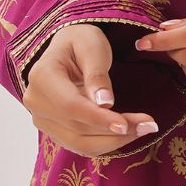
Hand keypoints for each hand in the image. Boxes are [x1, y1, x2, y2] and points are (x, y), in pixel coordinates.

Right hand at [23, 23, 159, 156]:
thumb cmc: (82, 41)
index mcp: (42, 76)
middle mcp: (36, 102)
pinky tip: (128, 133)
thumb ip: (97, 74)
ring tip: (144, 128)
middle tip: (149, 125)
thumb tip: (105, 104)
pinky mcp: (54, 129)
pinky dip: (106, 143)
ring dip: (113, 141)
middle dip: (114, 131)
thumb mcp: (92, 47)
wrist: (70, 47)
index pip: (71, 106)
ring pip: (79, 143)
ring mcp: (42, 118)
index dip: (98, 118)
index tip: (126, 125)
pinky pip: (80, 144)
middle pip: (77, 128)